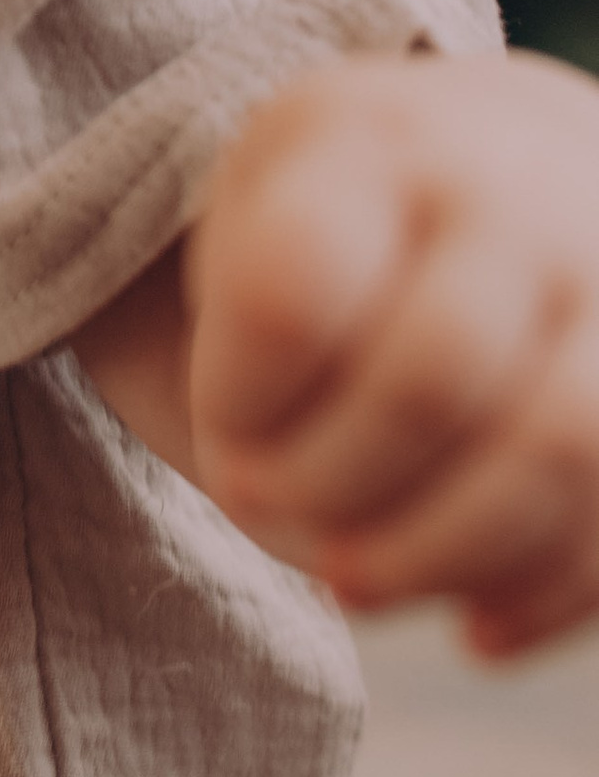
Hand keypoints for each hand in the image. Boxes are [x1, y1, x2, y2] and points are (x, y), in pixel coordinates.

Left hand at [187, 51, 598, 655]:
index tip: (222, 421)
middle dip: (329, 490)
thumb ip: (249, 331)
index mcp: (377, 147)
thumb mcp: (265, 200)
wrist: (516, 149)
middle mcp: (514, 197)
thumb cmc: (351, 202)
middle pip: (430, 384)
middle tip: (267, 511)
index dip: (237, 400)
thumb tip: (275, 504)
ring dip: (439, 556)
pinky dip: (548, 595)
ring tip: (353, 587)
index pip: (295, 297)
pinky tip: (476, 629)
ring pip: (554, 451)